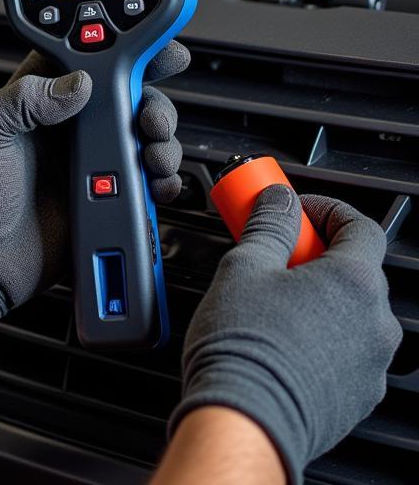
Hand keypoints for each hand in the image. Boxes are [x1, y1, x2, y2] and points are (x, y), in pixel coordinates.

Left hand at [0, 41, 189, 344]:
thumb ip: (22, 97)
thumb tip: (76, 83)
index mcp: (37, 98)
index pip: (84, 58)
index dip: (118, 49)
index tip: (148, 48)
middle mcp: (69, 125)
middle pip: (127, 94)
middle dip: (150, 97)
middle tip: (149, 115)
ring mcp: (92, 161)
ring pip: (143, 134)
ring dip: (160, 137)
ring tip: (151, 150)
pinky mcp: (108, 197)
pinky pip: (147, 181)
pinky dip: (162, 178)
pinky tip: (155, 182)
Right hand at [171, 186, 402, 483]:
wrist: (246, 420)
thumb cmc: (245, 347)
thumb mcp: (244, 266)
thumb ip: (269, 225)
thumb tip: (278, 201)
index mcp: (354, 283)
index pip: (361, 226)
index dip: (327, 209)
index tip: (296, 210)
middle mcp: (376, 323)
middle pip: (357, 270)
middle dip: (316, 254)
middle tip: (275, 252)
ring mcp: (372, 363)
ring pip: (352, 313)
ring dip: (320, 297)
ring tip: (272, 300)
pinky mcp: (358, 395)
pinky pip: (347, 350)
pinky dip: (321, 335)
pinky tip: (281, 337)